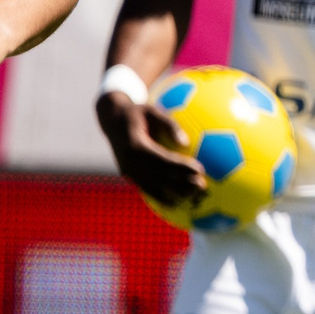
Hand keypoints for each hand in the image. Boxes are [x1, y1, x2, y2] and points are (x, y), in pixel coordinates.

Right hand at [95, 89, 208, 204]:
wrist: (112, 119)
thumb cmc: (138, 112)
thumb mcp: (152, 110)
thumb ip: (169, 124)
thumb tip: (185, 141)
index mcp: (135, 145)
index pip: (162, 159)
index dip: (180, 166)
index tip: (200, 169)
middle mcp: (129, 161)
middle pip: (158, 177)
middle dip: (181, 184)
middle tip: (202, 186)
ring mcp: (127, 170)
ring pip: (151, 187)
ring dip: (172, 194)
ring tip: (194, 198)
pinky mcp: (128, 175)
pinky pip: (145, 188)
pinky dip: (160, 197)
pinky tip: (177, 202)